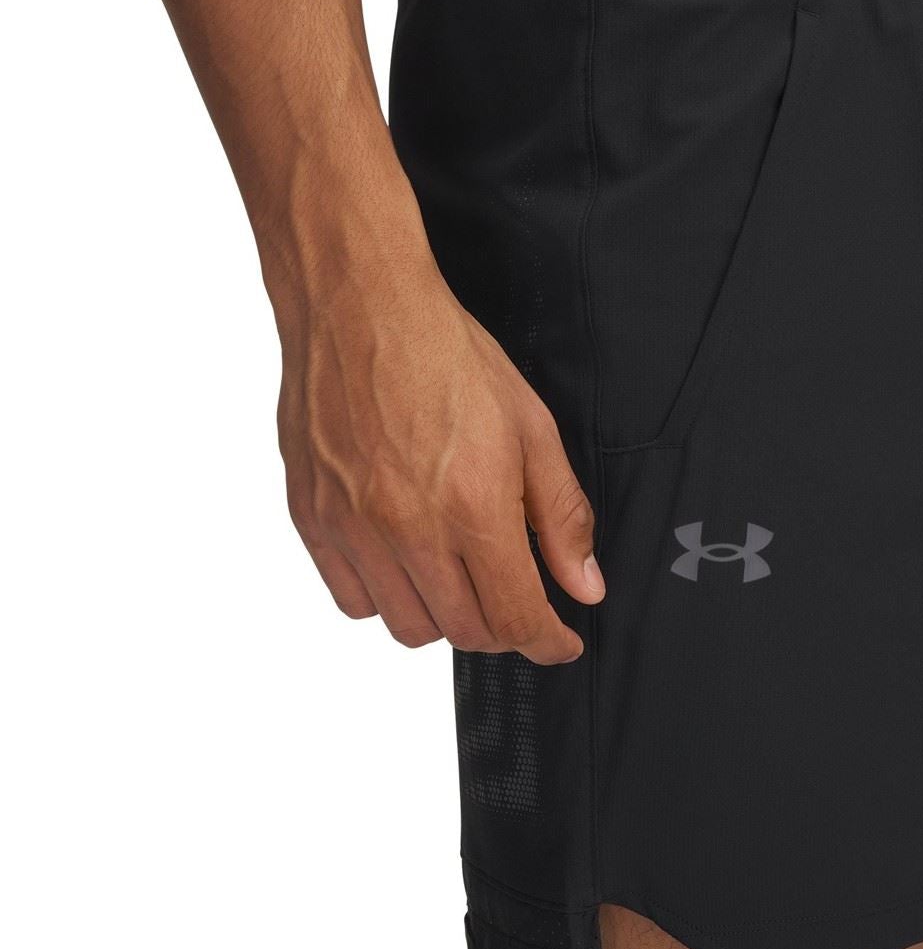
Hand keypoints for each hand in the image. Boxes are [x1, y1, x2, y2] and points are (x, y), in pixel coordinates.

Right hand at [276, 268, 602, 659]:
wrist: (359, 306)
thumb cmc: (446, 356)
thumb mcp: (531, 429)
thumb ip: (562, 516)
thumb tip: (585, 583)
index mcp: (472, 506)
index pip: (515, 617)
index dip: (546, 641)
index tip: (559, 641)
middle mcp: (408, 528)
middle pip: (464, 631)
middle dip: (503, 628)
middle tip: (516, 600)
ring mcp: (353, 528)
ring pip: (405, 626)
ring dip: (444, 616)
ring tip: (459, 576)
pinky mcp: (312, 519)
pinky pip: (351, 599)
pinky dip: (385, 596)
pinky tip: (406, 560)